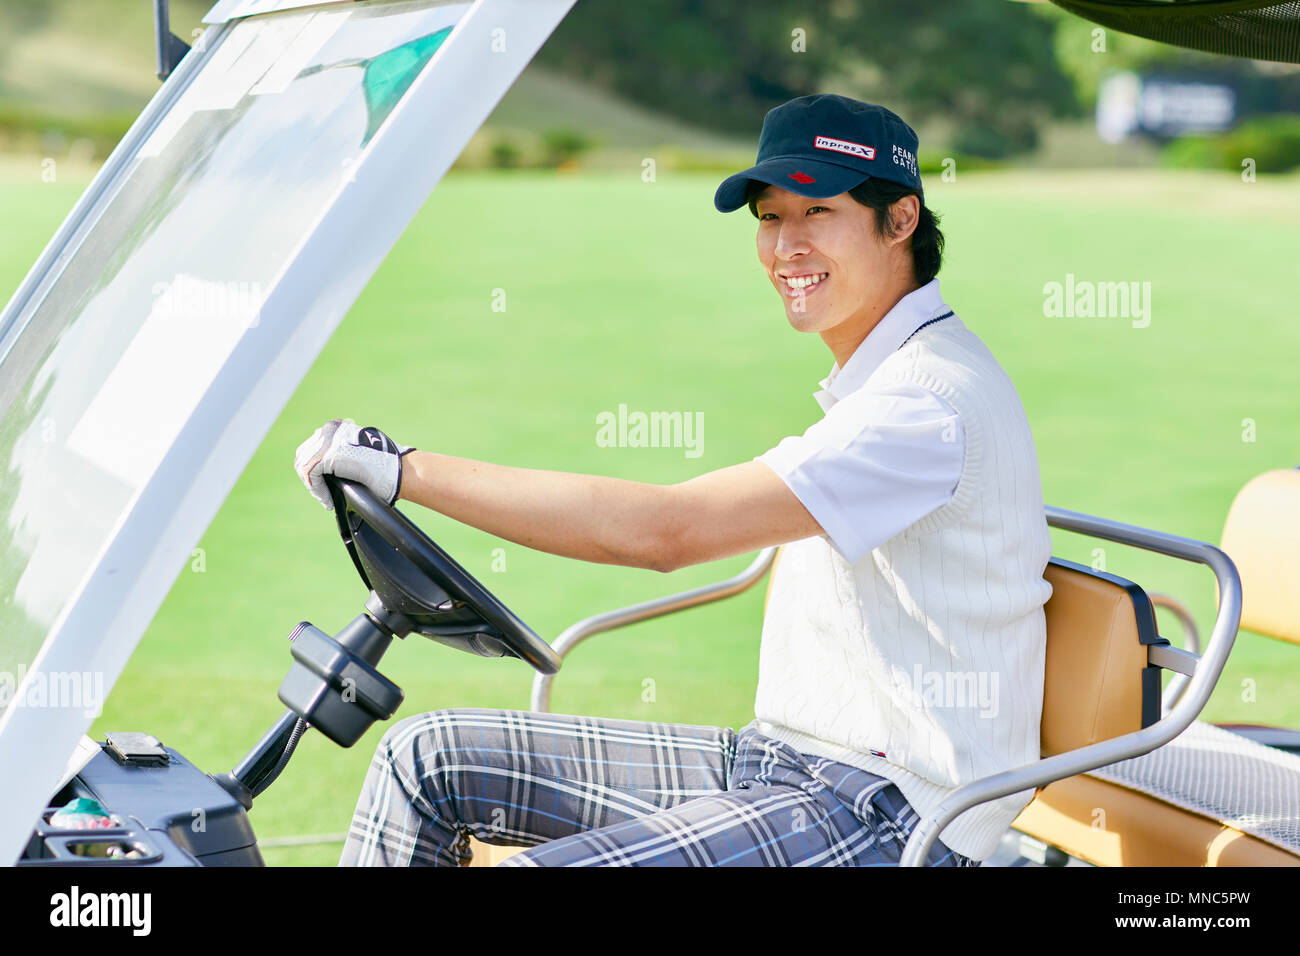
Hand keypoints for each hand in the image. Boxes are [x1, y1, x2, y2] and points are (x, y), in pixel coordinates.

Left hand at [293, 419, 414, 510]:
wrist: (395, 469)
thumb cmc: (385, 466)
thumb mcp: (358, 452)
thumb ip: (341, 453)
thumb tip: (327, 469)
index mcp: (335, 427)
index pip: (311, 448)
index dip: (314, 469)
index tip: (325, 485)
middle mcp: (328, 431)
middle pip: (304, 456)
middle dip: (311, 477)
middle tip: (324, 494)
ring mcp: (326, 442)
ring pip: (304, 467)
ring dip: (314, 486)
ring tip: (326, 499)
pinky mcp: (325, 457)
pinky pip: (311, 477)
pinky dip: (318, 491)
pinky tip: (328, 500)